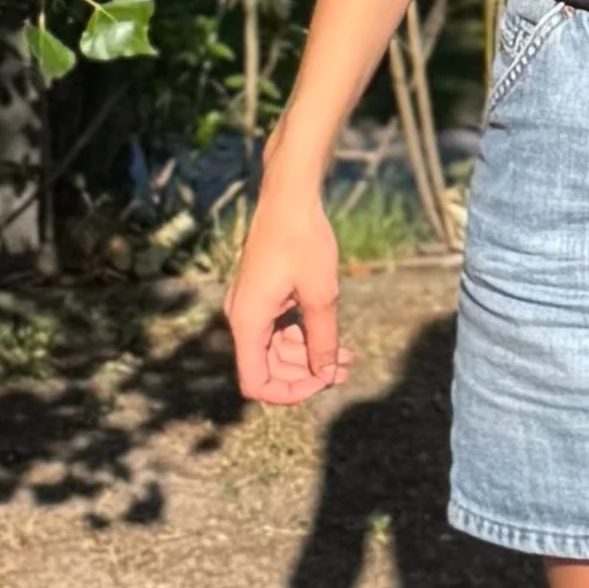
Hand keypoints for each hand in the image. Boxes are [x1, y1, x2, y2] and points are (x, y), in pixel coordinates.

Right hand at [224, 186, 355, 404]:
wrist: (289, 195)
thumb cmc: (303, 240)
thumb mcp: (321, 294)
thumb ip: (322, 339)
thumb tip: (325, 374)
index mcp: (248, 323)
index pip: (256, 383)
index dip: (289, 391)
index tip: (323, 383)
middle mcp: (241, 318)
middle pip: (268, 366)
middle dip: (307, 372)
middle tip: (346, 368)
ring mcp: (249, 304)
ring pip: (276, 347)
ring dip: (309, 354)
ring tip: (347, 355)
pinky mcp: (260, 293)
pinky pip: (278, 326)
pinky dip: (303, 334)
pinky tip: (332, 334)